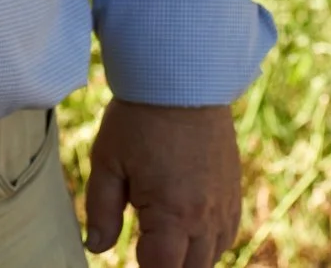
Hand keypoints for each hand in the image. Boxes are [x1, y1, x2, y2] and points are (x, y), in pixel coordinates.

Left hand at [81, 98, 241, 266]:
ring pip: (212, 257)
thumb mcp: (107, 162)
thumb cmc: (138, 119)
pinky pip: (226, 235)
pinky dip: (208, 243)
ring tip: (163, 246)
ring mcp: (224, 205)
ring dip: (188, 259)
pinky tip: (187, 233)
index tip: (128, 261)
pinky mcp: (233, 191)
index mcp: (173, 214)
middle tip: (144, 253)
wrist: (183, 81)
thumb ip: (101, 211)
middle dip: (165, 267)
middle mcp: (206, 217)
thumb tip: (97, 248)